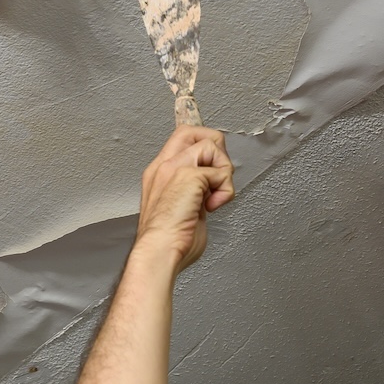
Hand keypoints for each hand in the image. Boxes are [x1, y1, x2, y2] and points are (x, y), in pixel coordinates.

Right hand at [135, 125, 234, 274]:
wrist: (158, 251)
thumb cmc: (168, 240)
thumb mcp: (178, 208)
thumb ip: (192, 193)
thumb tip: (211, 192)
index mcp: (159, 173)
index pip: (181, 138)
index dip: (203, 145)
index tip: (213, 168)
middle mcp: (165, 165)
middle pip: (196, 132)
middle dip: (217, 151)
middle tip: (216, 178)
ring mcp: (175, 168)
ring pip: (212, 145)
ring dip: (224, 173)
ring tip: (213, 197)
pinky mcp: (188, 176)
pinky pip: (220, 172)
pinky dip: (225, 191)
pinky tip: (212, 206)